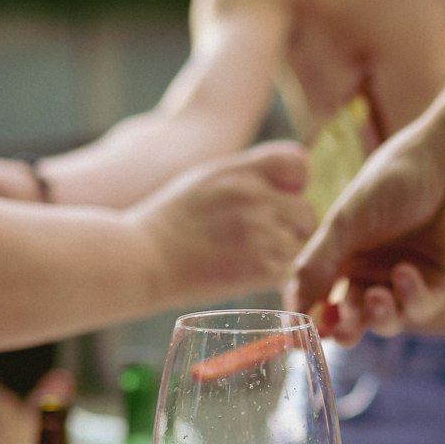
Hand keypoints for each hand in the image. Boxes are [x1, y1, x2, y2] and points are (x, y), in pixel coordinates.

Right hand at [134, 140, 316, 302]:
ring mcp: (259, 232)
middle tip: (262, 244)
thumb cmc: (166, 224)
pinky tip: (246, 277)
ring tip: (248, 262)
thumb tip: (290, 184)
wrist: (138, 259)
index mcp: (239, 172)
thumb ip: (245, 177)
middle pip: (305, 213)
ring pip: (300, 246)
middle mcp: (254, 197)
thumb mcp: (203, 181)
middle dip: (291, 230)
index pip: (298, 164)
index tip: (280, 201)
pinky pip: (288, 272)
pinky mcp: (259, 267)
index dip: (295, 186)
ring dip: (282, 258)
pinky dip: (273, 279)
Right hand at [288, 114, 444, 344]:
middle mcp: (375, 269)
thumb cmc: (395, 179)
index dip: (315, 317)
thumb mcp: (346, 222)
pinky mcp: (441, 282)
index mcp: (346, 253)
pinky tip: (407, 272)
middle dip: (346, 328)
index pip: (323, 296)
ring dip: (379, 316)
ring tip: (377, 296)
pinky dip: (410, 297)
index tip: (304, 333)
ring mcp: (408, 279)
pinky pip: (420, 306)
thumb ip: (317, 264)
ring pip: (388, 320)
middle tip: (341, 332)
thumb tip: (293, 307)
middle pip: (354, 317)